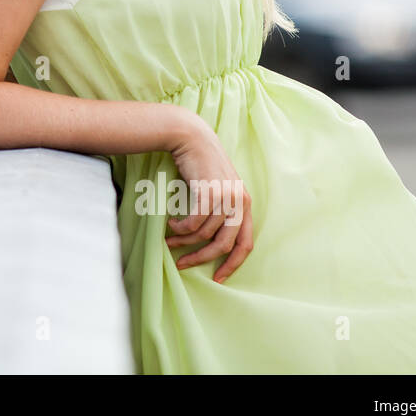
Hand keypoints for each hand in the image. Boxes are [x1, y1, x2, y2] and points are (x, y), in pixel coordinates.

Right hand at [162, 110, 252, 283]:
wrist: (192, 137)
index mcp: (244, 204)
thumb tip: (209, 240)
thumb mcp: (218, 189)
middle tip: (183, 264)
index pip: (245, 243)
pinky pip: (194, 222)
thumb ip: (221, 210)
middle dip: (202, 258)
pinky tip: (170, 224)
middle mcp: (239, 202)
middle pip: (225, 244)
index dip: (232, 264)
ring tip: (169, 239)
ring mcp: (224, 196)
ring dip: (183, 240)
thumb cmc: (201, 164)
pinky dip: (180, 228)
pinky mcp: (208, 191)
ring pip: (205, 234)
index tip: (218, 278)